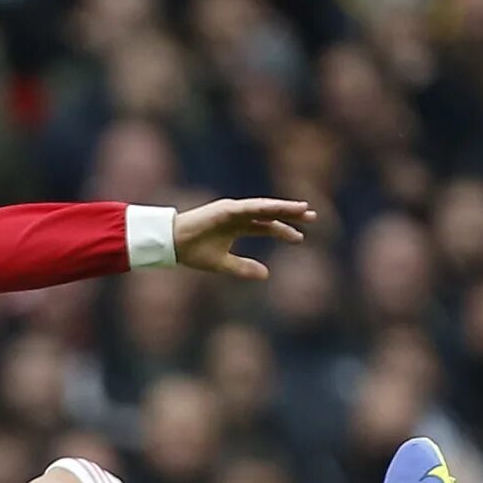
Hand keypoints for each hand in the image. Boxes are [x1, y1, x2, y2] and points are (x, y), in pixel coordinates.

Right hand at [172, 197, 313, 280]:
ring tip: (303, 210)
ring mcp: (232, 210)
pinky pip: (251, 207)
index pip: (266, 226)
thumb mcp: (222, 264)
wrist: (171, 243)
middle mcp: (238, 214)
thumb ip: (243, 268)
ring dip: (284, 208)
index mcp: (237, 226)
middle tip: (312, 216)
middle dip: (290, 214)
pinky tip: (281, 208)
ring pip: (264, 207)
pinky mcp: (226, 209)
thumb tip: (266, 275)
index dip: (283, 230)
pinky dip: (267, 207)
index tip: (300, 237)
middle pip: (270, 213)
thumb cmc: (192, 252)